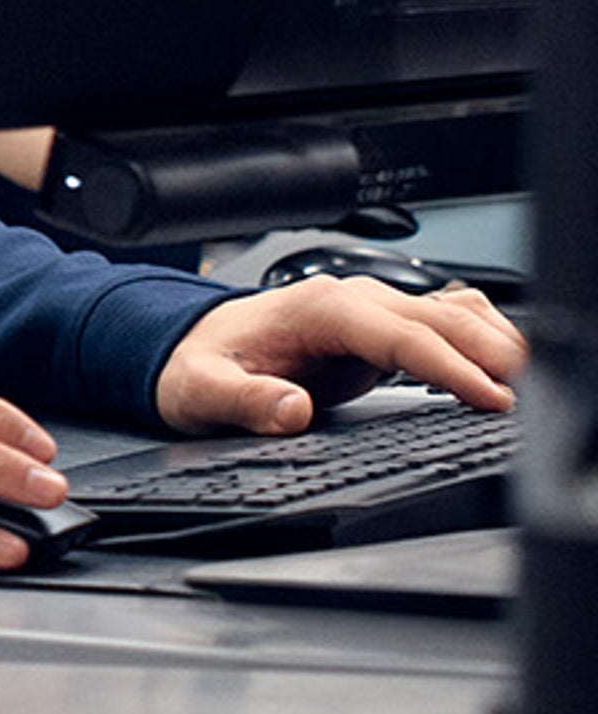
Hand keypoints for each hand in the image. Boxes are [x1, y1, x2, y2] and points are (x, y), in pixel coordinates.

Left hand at [154, 276, 522, 434]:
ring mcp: (369, 311)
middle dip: (490, 352)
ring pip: (451, 312)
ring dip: (492, 340)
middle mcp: (352, 301)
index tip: (490, 397)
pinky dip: (477, 336)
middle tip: (526, 395)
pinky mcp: (377, 330)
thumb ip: (243, 402)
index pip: (403, 335)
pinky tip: (497, 364)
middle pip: (441, 317)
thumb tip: (291, 411)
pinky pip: (440, 322)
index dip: (452, 366)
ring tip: (525, 382)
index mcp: (318, 310)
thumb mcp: (200, 390)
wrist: (187, 344)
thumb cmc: (195, 363)